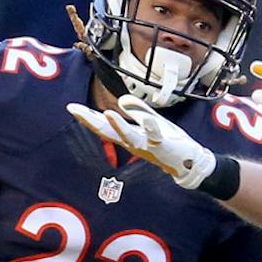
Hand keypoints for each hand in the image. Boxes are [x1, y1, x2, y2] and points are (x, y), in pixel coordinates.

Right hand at [65, 94, 217, 188]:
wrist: (189, 162)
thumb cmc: (169, 142)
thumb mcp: (152, 122)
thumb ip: (138, 110)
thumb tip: (121, 99)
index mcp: (129, 137)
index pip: (104, 126)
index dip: (88, 117)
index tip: (71, 107)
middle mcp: (133, 143)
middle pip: (108, 132)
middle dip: (91, 121)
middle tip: (74, 109)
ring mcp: (146, 145)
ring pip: (128, 137)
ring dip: (118, 126)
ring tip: (106, 113)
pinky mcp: (162, 146)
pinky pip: (155, 135)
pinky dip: (150, 127)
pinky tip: (146, 120)